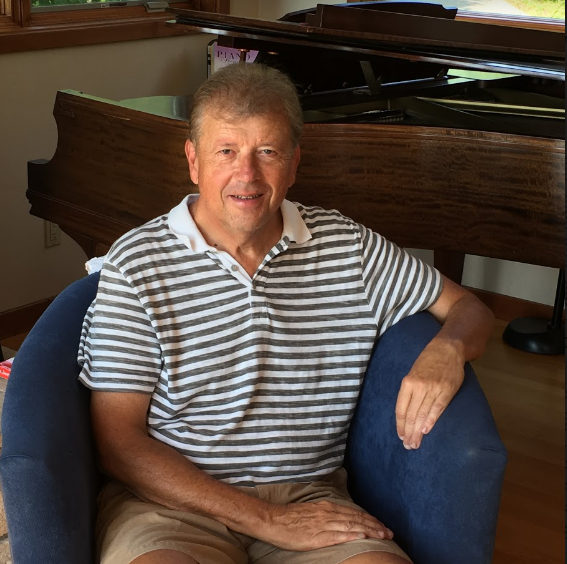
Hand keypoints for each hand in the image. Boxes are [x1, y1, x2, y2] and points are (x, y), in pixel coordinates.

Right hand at [262, 500, 392, 550]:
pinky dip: (353, 535)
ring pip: (352, 525)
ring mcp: (324, 524)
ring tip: (383, 535)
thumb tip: (340, 518)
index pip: (354, 512)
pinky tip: (363, 536)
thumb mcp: (312, 511)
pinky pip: (339, 535)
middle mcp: (329, 513)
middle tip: (390, 532)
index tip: (382, 525)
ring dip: (370, 530)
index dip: (370, 519)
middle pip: (357, 518)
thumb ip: (327, 513)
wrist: (274, 520)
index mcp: (327, 507)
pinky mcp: (318, 535)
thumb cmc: (291, 518)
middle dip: (375, 525)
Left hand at [395, 338, 463, 449]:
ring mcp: (433, 389)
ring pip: (423, 415)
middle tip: (408, 445)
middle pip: (411, 415)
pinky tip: (426, 431)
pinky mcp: (446, 391)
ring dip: (418, 432)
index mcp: (407, 382)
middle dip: (409, 432)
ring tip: (416, 443)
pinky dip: (431, 421)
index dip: (400, 424)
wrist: (447, 349)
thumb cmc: (427, 361)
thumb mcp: (412, 373)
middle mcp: (419, 387)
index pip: (401, 409)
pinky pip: (437, 409)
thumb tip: (406, 412)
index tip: (400, 436)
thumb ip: (409, 391)